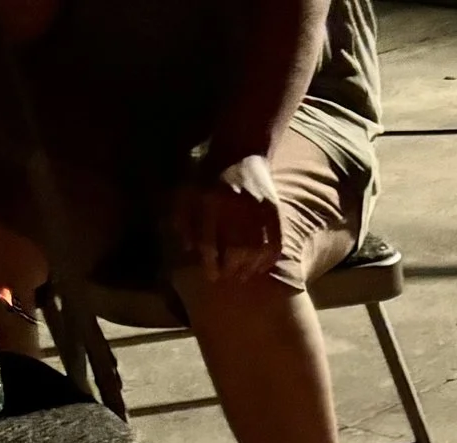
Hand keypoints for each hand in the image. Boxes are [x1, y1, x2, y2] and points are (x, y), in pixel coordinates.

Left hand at [170, 158, 283, 285]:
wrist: (239, 150)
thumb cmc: (208, 174)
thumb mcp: (187, 190)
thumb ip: (182, 217)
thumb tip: (187, 247)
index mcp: (210, 200)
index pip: (210, 241)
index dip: (210, 262)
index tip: (212, 276)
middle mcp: (235, 204)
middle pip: (235, 248)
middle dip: (230, 268)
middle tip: (227, 278)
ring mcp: (257, 207)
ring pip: (256, 248)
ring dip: (249, 268)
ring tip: (242, 276)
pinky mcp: (273, 209)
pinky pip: (275, 241)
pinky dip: (269, 258)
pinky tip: (261, 267)